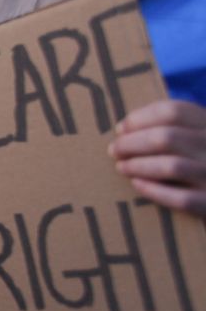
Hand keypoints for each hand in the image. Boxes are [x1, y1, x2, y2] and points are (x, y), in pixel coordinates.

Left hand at [109, 100, 205, 217]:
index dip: (140, 119)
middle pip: (166, 138)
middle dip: (132, 143)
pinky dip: (154, 190)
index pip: (173, 112)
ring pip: (172, 166)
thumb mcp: (196, 136)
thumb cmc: (202, 159)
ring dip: (139, 166)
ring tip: (121, 167)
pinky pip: (181, 198)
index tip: (120, 129)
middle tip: (114, 150)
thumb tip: (123, 129)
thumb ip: (173, 127)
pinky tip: (137, 184)